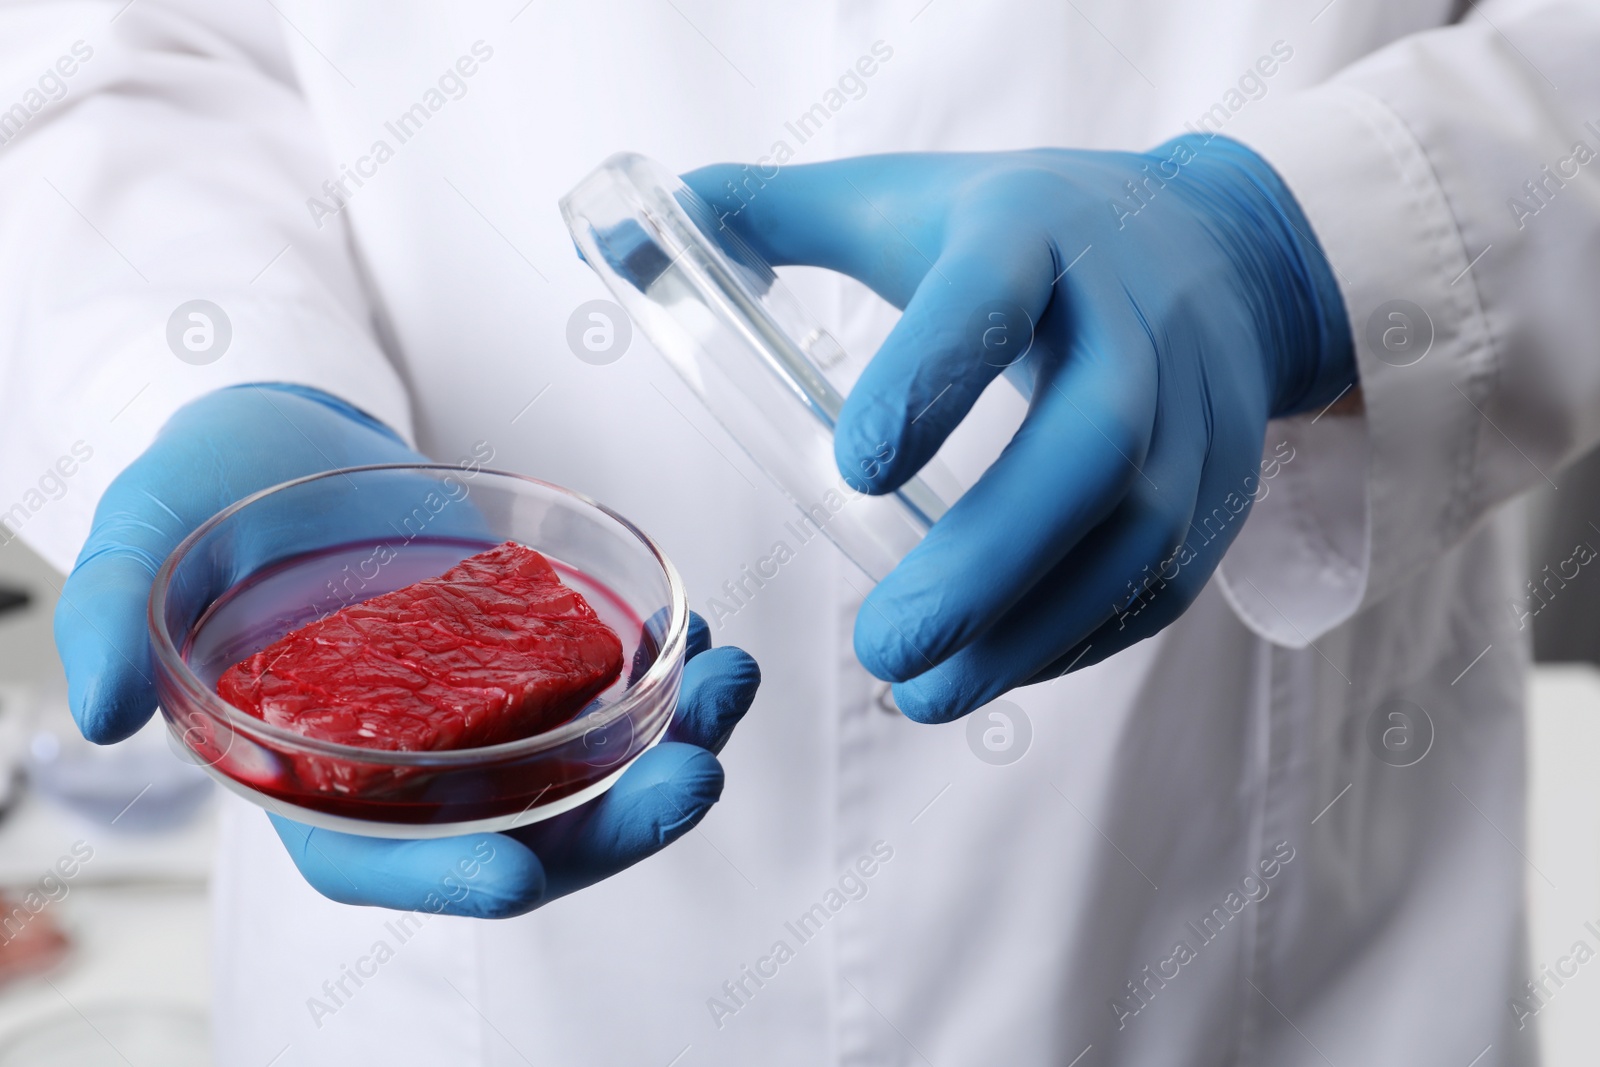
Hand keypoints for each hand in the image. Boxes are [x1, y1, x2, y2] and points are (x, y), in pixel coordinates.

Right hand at [55, 383, 760, 916]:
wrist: (282, 443)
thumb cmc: (205, 506)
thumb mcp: (138, 548)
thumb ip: (111, 619)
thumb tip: (98, 710)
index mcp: (310, 773)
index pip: (377, 858)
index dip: (445, 876)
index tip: (522, 871)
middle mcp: (409, 766)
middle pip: (520, 830)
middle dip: (616, 822)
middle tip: (697, 776)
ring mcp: (478, 714)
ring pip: (585, 767)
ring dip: (671, 743)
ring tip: (733, 684)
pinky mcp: (525, 656)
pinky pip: (605, 690)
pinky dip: (662, 674)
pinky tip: (705, 634)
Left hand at [685, 135, 1353, 721]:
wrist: (1217, 246)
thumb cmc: (1028, 231)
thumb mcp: (908, 201)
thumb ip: (775, 214)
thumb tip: (623, 236)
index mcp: (1033, 232)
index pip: (992, 295)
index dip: (932, 378)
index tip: (851, 471)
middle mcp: (1134, 317)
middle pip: (1094, 442)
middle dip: (989, 558)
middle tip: (884, 644)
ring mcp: (1197, 405)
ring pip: (1144, 531)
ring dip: (1035, 629)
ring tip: (925, 693)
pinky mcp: (1225, 482)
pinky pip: (1167, 578)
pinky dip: (1082, 639)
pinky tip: (997, 676)